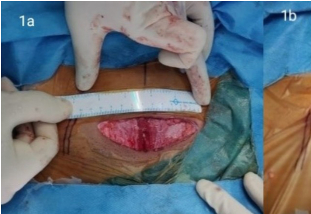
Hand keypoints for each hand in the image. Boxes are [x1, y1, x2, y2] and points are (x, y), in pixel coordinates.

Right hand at [1, 79, 71, 203]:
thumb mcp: (3, 110)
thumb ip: (36, 105)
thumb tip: (67, 107)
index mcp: (16, 176)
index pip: (47, 143)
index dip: (43, 115)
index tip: (24, 94)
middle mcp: (2, 184)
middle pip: (23, 140)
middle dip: (17, 109)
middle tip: (3, 86)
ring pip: (5, 140)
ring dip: (4, 113)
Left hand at [64, 2, 213, 104]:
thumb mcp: (83, 22)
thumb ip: (88, 56)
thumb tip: (84, 85)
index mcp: (158, 22)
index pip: (194, 49)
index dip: (188, 63)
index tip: (162, 60)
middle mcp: (175, 7)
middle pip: (203, 38)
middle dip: (198, 60)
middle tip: (197, 87)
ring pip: (205, 21)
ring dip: (199, 39)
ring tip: (190, 53)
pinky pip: (198, 5)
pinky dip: (196, 18)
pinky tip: (183, 23)